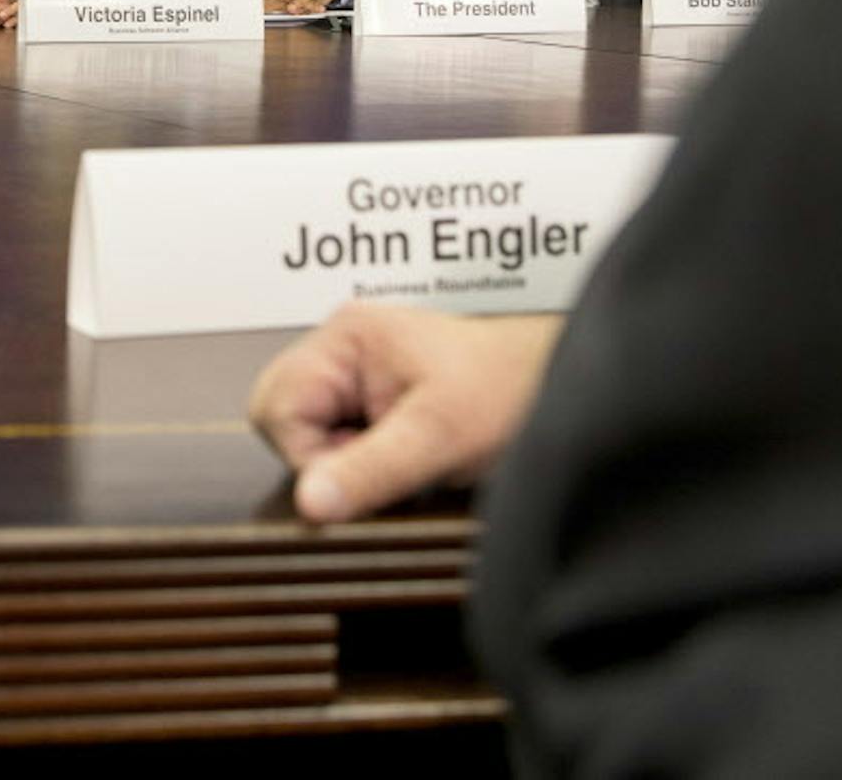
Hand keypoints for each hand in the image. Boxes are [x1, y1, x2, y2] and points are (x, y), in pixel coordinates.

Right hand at [248, 304, 562, 522]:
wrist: (564, 387)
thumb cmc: (510, 391)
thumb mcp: (440, 436)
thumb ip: (370, 469)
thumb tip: (308, 504)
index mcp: (345, 336)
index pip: (277, 407)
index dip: (310, 456)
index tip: (361, 475)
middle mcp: (340, 349)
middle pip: (283, 418)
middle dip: (324, 458)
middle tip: (386, 464)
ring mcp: (353, 374)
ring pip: (307, 434)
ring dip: (345, 462)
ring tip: (403, 459)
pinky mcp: (370, 401)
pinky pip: (335, 441)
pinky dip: (361, 462)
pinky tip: (404, 459)